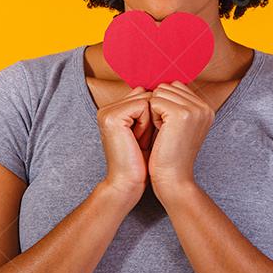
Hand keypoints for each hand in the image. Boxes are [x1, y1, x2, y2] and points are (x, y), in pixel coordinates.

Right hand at [95, 86, 154, 207]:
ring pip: (146, 99)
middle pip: (146, 94)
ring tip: (139, 141)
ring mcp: (107, 112)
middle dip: (153, 117)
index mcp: (113, 110)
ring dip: (151, 120)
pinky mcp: (112, 117)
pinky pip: (143, 106)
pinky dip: (146, 123)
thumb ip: (148, 109)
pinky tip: (138, 140)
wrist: (128, 184)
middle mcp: (107, 108)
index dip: (153, 115)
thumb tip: (165, 88)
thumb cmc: (141, 162)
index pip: (144, 95)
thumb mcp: (147, 129)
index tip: (145, 137)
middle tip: (142, 140)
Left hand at [147, 80, 213, 200]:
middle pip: (168, 86)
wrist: (174, 180)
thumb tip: (161, 85)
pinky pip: (154, 101)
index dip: (164, 104)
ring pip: (160, 92)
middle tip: (165, 130)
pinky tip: (160, 132)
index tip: (168, 127)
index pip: (176, 86)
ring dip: (155, 110)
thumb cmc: (169, 156)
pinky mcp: (181, 114)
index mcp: (206, 109)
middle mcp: (204, 107)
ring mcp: (195, 109)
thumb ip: (177, 104)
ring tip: (163, 131)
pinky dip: (152, 116)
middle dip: (159, 106)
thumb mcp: (178, 127)